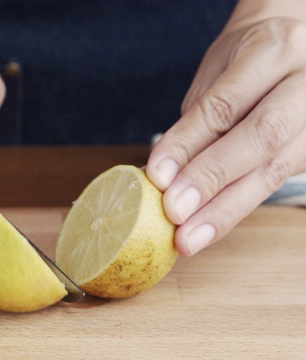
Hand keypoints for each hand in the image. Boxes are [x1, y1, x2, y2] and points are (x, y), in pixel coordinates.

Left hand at [147, 16, 305, 255]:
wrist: (296, 46)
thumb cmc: (247, 58)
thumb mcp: (217, 73)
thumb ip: (197, 121)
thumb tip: (163, 175)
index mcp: (275, 49)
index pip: (225, 105)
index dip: (188, 144)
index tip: (158, 176)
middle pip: (262, 137)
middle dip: (212, 179)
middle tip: (174, 212)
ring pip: (275, 168)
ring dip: (225, 208)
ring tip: (189, 236)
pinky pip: (277, 181)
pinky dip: (238, 205)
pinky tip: (211, 225)